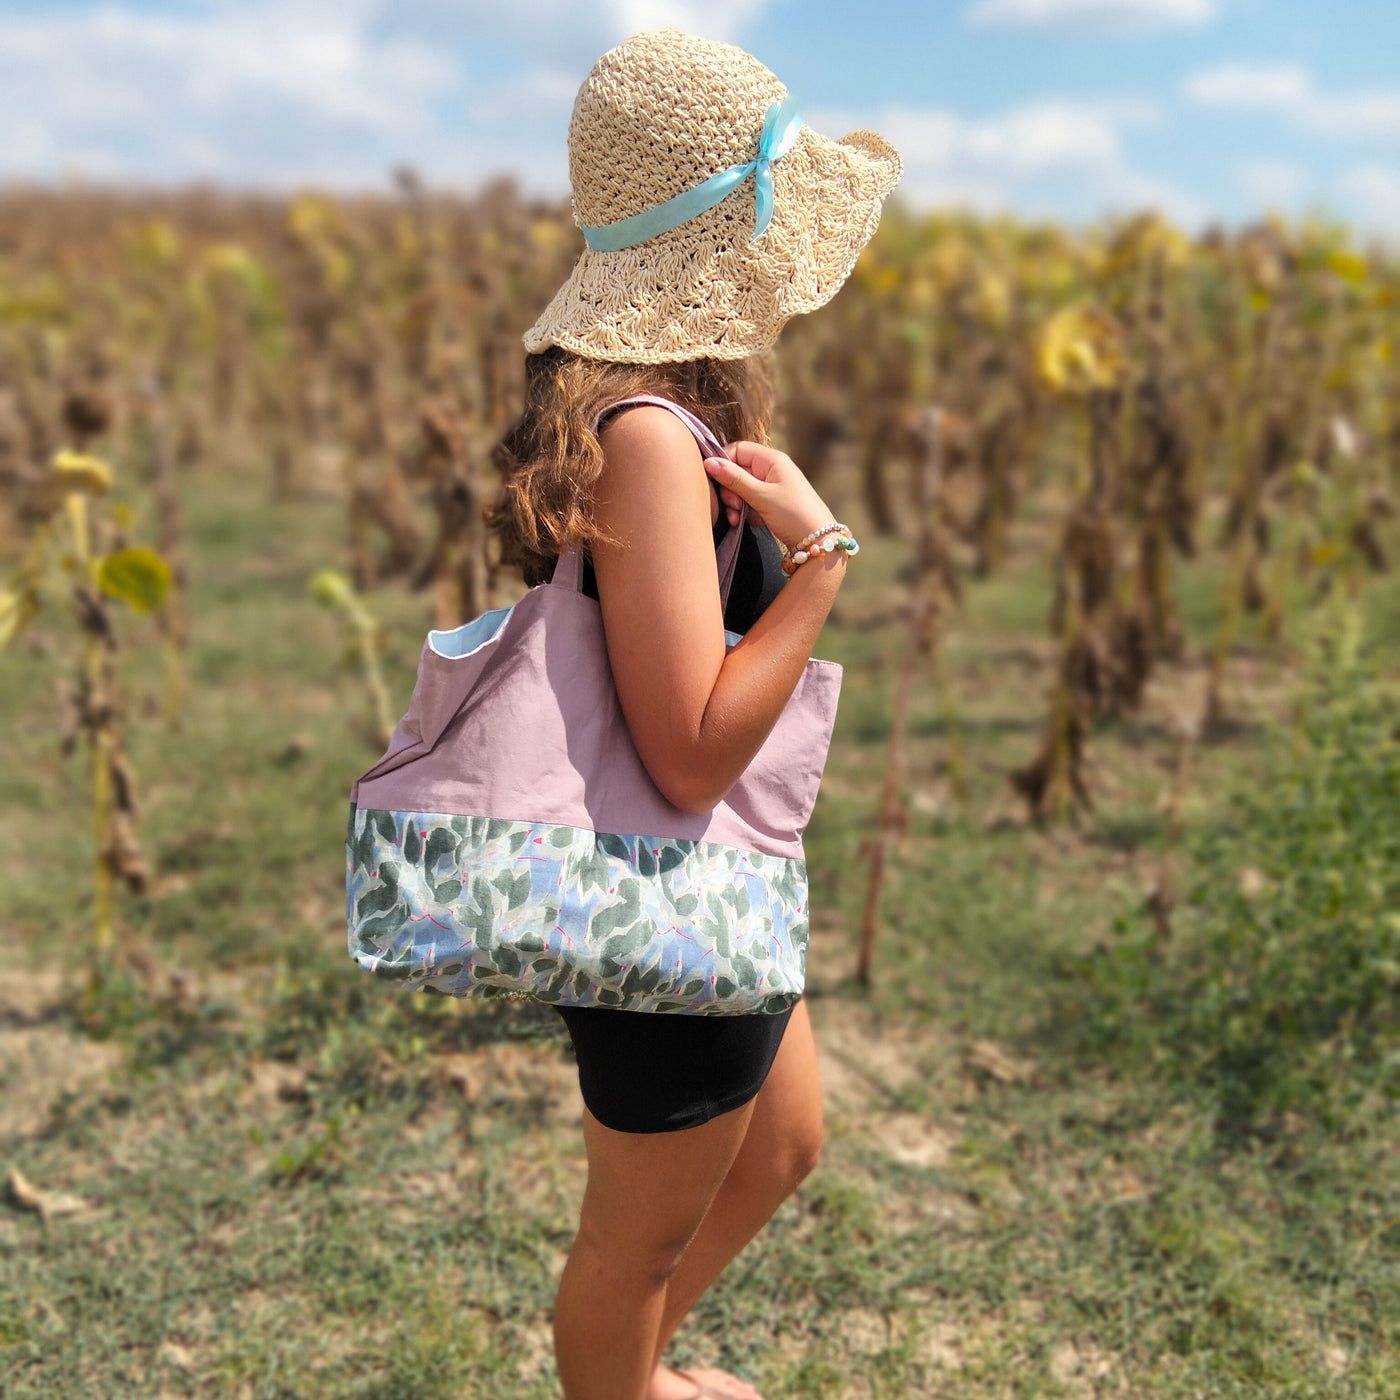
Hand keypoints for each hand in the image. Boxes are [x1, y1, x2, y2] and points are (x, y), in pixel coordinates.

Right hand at [702, 441, 837, 550]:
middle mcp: (773, 469)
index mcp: (772, 459)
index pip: (737, 449)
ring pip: (742, 487)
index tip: (715, 482)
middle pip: (738, 469)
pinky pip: (751, 500)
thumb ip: (734, 479)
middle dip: (729, 489)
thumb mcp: (761, 496)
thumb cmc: (793, 515)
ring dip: (735, 503)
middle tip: (732, 508)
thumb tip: (708, 462)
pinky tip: (750, 523)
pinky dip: (745, 511)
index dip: (723, 463)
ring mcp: (773, 485)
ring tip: (737, 520)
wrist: (819, 542)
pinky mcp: (773, 502)